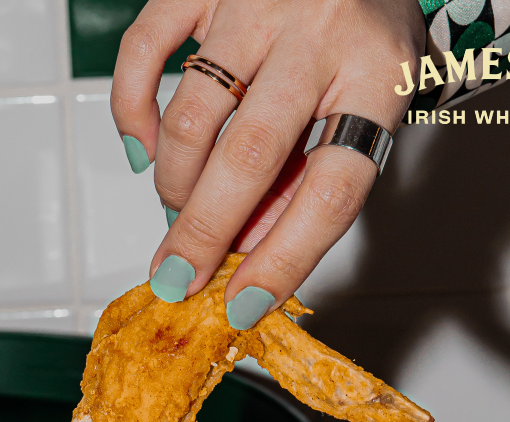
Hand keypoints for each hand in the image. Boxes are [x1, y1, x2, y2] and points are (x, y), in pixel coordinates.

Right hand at [111, 0, 424, 325]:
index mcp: (377, 73)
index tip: (242, 303)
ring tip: (180, 206)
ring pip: (194, 116)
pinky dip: (131, 110)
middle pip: (252, 157)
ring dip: (175, 182)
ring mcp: (257, 1)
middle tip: (176, 279)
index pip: (332, 190)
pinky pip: (145, 49)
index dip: (285, 259)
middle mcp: (320, 32)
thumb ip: (312, 179)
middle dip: (205, 234)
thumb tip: (248, 254)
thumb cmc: (362, 32)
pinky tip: (144, 147)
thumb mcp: (367, 105)